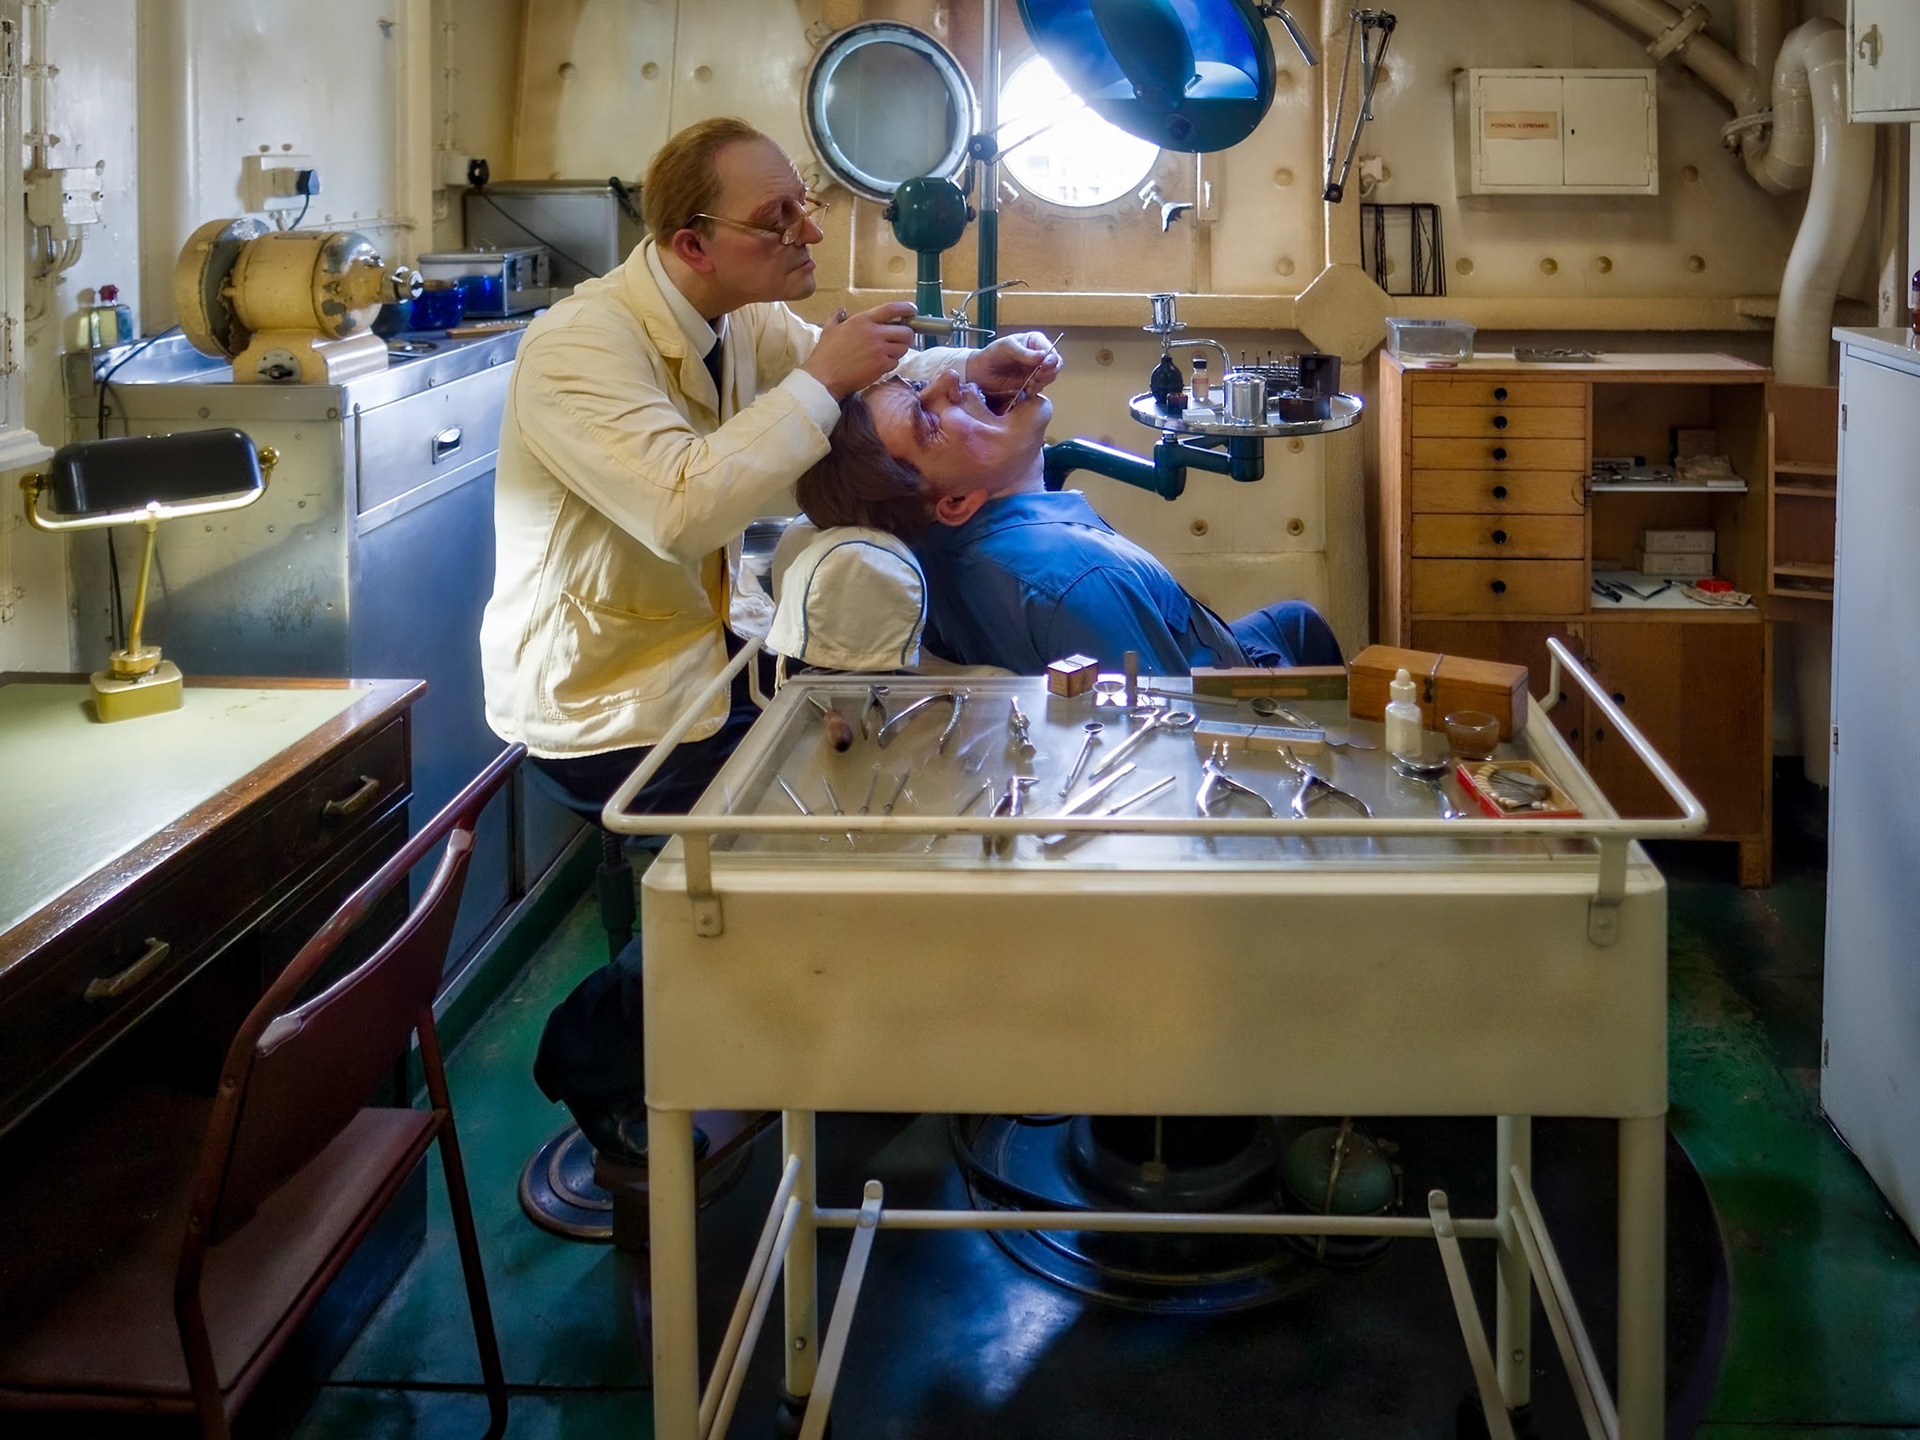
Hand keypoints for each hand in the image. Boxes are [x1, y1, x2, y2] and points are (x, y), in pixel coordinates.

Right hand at [801, 301, 916, 397]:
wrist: (824, 376)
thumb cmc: (825, 354)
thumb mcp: (829, 329)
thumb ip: (837, 317)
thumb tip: (841, 311)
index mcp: (863, 320)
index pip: (892, 309)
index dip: (906, 308)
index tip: (912, 310)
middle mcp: (874, 333)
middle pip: (905, 331)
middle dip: (908, 335)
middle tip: (902, 339)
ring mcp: (879, 350)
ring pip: (903, 348)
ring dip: (899, 351)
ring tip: (888, 353)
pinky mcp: (881, 366)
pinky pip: (895, 363)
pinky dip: (891, 364)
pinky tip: (880, 365)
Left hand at [966, 331, 1061, 400]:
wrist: (979, 372)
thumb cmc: (992, 354)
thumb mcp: (1007, 348)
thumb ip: (1024, 353)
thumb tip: (1043, 356)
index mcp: (1034, 342)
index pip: (1051, 350)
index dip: (1051, 358)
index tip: (1044, 365)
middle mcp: (1038, 356)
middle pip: (1055, 365)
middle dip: (1048, 372)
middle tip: (1037, 377)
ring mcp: (1034, 370)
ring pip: (1049, 377)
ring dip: (1042, 382)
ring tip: (1030, 384)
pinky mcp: (1030, 383)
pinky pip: (1040, 388)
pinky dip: (1035, 390)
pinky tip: (1027, 389)